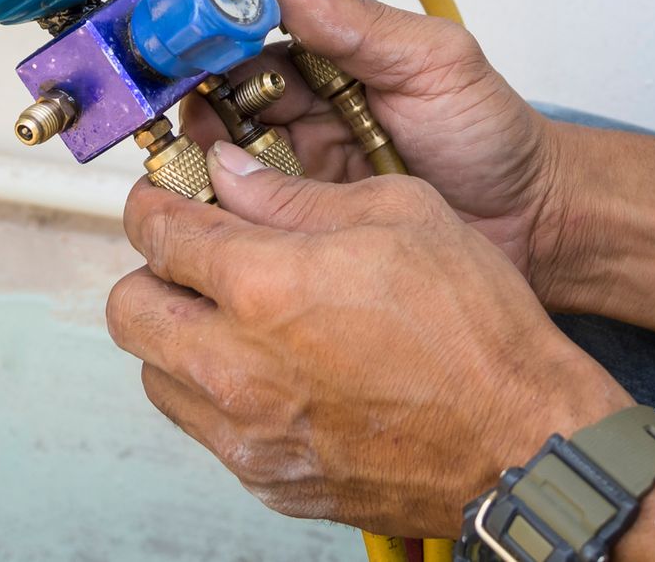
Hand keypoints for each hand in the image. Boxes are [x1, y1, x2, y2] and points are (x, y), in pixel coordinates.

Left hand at [107, 145, 628, 536]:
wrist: (525, 442)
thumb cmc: (477, 331)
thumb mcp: (398, 214)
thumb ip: (293, 194)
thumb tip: (231, 173)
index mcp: (262, 288)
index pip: (156, 233)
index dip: (155, 203)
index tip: (166, 198)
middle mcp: (238, 368)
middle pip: (129, 309)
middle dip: (154, 272)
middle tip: (198, 257)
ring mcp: (250, 434)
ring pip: (158, 375)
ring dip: (182, 336)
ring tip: (240, 316)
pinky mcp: (270, 480)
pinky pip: (207, 429)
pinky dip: (221, 394)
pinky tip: (276, 370)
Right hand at [182, 0, 568, 284]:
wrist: (530, 224)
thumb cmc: (491, 136)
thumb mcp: (436, 62)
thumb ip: (362, 25)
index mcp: (332, 54)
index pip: (254, 33)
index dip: (214, 33)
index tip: (184, 39)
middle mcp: (307, 105)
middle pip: (224, 95)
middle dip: (194, 100)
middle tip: (182, 113)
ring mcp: (302, 165)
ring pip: (227, 154)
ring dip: (204, 156)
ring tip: (194, 164)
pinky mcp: (305, 220)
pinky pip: (251, 210)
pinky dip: (227, 208)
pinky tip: (214, 210)